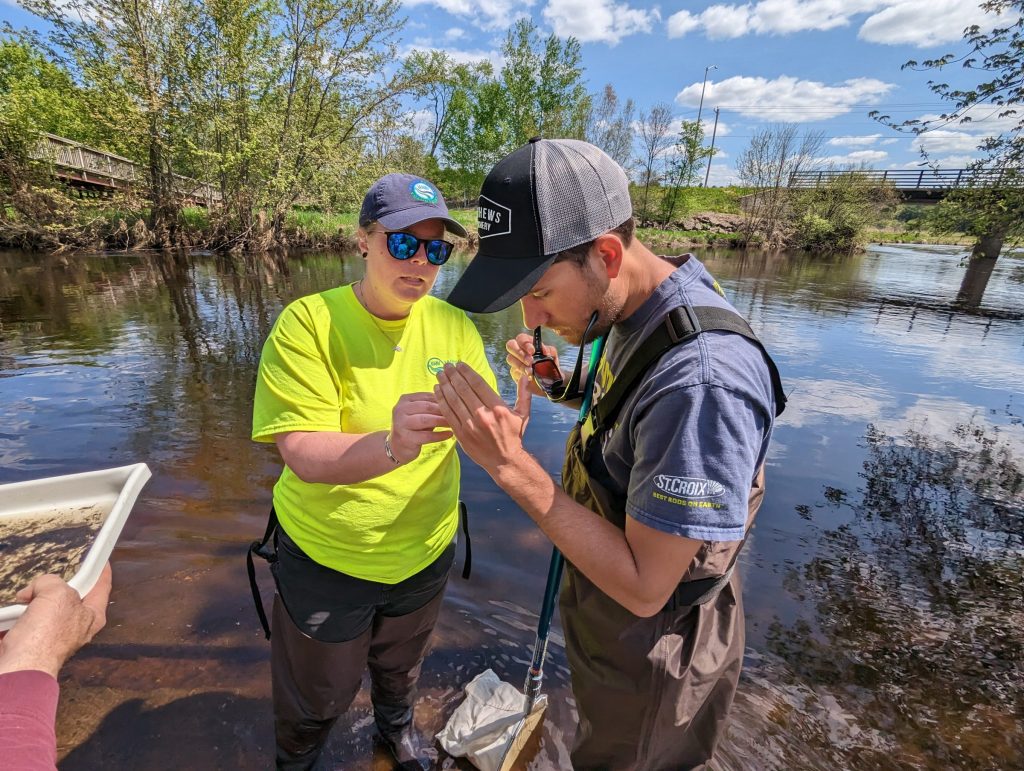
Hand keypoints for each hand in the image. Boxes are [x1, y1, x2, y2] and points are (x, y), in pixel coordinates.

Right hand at [0, 563, 111, 677]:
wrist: (18, 666)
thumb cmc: (46, 636)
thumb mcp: (57, 593)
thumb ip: (52, 582)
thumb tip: (37, 589)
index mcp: (92, 616)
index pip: (102, 588)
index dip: (102, 572)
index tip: (102, 563)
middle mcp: (74, 626)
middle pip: (66, 596)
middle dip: (52, 587)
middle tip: (44, 583)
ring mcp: (51, 635)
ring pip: (41, 606)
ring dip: (28, 602)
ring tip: (22, 601)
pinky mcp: (29, 641)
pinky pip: (20, 620)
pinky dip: (13, 616)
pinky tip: (9, 616)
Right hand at [388, 391, 452, 463]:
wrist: (397, 447)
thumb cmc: (414, 427)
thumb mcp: (420, 413)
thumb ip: (432, 405)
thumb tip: (454, 397)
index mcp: (405, 399)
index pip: (427, 396)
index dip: (443, 399)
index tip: (458, 403)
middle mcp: (400, 409)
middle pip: (427, 407)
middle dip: (444, 410)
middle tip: (459, 413)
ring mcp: (401, 424)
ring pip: (426, 420)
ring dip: (442, 421)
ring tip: (455, 423)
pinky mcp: (405, 438)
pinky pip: (426, 436)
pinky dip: (440, 435)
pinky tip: (450, 434)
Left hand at [433, 362, 531, 473]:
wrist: (503, 461)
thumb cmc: (513, 436)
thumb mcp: (523, 415)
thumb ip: (524, 394)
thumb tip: (525, 375)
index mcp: (498, 408)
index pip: (478, 384)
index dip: (467, 371)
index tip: (459, 363)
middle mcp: (483, 415)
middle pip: (463, 389)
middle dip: (453, 374)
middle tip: (446, 365)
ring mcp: (470, 425)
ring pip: (453, 400)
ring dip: (445, 384)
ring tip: (440, 374)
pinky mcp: (460, 434)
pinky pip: (448, 413)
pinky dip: (441, 400)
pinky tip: (437, 390)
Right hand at [506, 334, 561, 397]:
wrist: (549, 382)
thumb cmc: (549, 366)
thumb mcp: (552, 357)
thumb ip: (549, 351)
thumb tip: (544, 351)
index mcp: (528, 344)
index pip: (521, 338)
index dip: (525, 343)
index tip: (532, 351)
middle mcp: (520, 351)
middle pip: (510, 345)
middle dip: (520, 353)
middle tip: (530, 361)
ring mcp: (515, 362)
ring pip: (510, 358)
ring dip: (520, 365)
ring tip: (530, 371)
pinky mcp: (515, 373)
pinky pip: (514, 371)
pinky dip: (521, 374)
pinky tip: (529, 377)